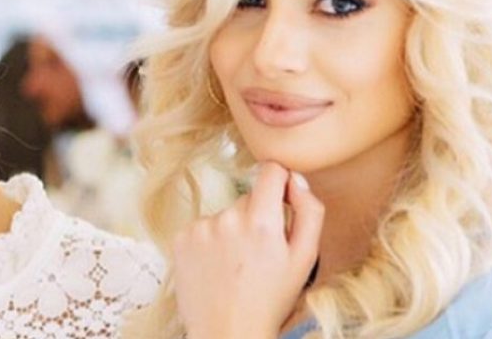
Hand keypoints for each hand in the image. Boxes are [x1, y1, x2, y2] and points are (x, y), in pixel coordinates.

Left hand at [172, 162, 323, 338]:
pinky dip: (210, 242)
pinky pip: (202, 227)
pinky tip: (216, 267)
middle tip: (258, 254)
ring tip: (235, 266)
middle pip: (248, 198)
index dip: (279, 182)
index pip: (271, 170)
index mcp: (261, 221)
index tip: (280, 199)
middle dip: (257, 217)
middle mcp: (228, 218)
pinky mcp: (181, 238)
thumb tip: (294, 178)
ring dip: (232, 232)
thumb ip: (309, 211)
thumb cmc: (270, 300)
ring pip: (225, 214)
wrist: (227, 333)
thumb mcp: (304, 260)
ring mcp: (201, 227)